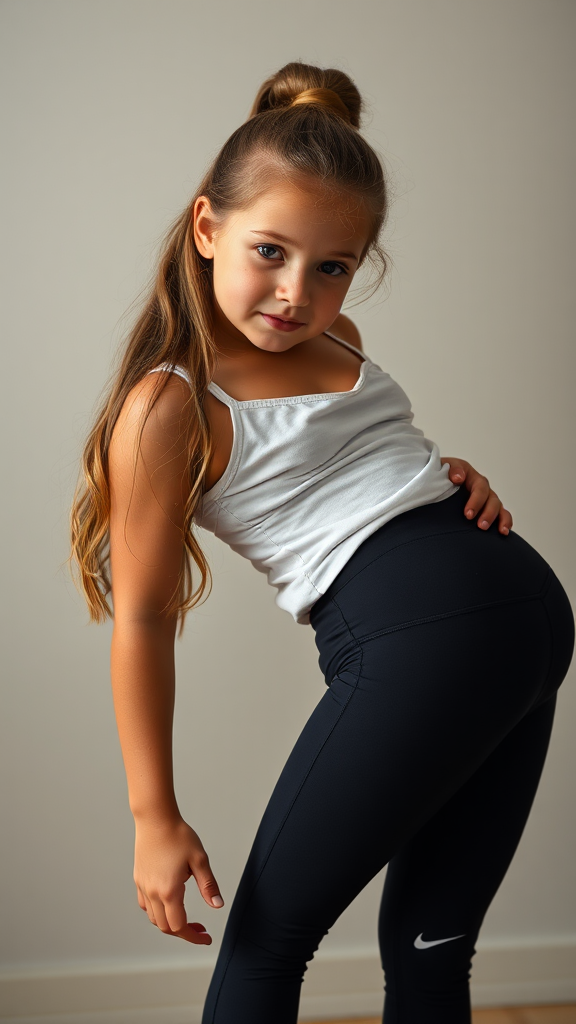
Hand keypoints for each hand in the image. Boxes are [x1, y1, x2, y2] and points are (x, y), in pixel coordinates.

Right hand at [133, 815, 223, 943]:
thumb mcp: (200, 860)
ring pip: (154, 918)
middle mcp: (152, 892)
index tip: (206, 937)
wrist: (156, 818)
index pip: (179, 926)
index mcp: (169, 891)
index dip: (193, 937)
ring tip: (186, 917)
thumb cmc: (178, 835)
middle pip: (165, 927)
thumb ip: (208, 885)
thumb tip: (218, 905)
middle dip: (184, 932)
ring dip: (170, 923)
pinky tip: (169, 903)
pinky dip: (157, 912)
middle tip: (201, 928)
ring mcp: (143, 886)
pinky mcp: (138, 879)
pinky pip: (145, 905)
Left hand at [440, 457, 512, 535]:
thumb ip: (451, 469)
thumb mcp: (443, 467)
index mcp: (471, 476)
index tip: (468, 514)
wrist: (433, 483)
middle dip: (488, 513)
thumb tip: (459, 478)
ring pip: (498, 507)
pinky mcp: (486, 509)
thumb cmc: (438, 475)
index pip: (479, 488)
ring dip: (500, 519)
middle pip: (491, 499)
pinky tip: (503, 532)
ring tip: (499, 531)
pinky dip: (505, 522)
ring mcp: (485, 498)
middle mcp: (481, 487)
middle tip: (481, 526)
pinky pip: (501, 515)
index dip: (476, 501)